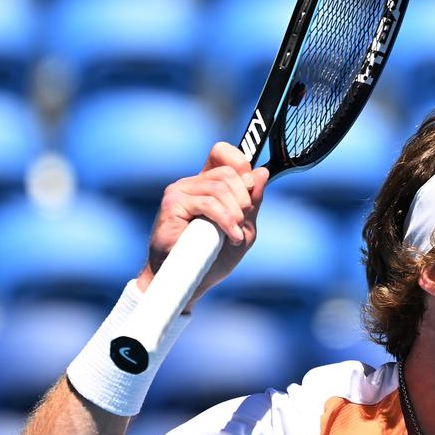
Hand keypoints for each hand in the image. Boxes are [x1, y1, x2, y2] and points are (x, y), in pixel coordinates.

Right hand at [135, 142, 269, 310]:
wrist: (189, 280)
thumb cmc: (212, 257)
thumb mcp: (242, 228)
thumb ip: (252, 203)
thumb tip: (262, 172)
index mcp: (207, 185)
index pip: (222, 154)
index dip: (240, 163)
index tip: (250, 188)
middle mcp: (192, 183)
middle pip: (227, 172)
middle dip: (244, 197)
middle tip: (244, 220)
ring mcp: (180, 191)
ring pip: (219, 187)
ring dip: (235, 213)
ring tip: (236, 235)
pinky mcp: (172, 203)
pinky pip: (208, 203)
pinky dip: (225, 221)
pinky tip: (231, 237)